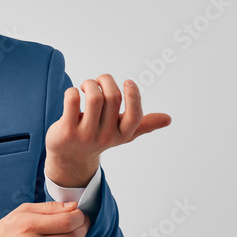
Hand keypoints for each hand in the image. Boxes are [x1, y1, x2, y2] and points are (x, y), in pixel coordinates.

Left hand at [44, 75, 171, 187]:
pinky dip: (73, 91)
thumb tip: (168, 119)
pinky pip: (72, 101)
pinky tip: (73, 94)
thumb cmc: (98, 137)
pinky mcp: (67, 131)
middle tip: (99, 81)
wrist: (69, 156)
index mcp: (122, 134)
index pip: (134, 116)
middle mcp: (105, 137)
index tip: (128, 81)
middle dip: (105, 80)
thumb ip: (144, 124)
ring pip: (94, 97)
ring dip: (90, 83)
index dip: (134, 96)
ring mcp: (85, 135)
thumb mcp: (122, 133)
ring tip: (86, 86)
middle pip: (112, 97)